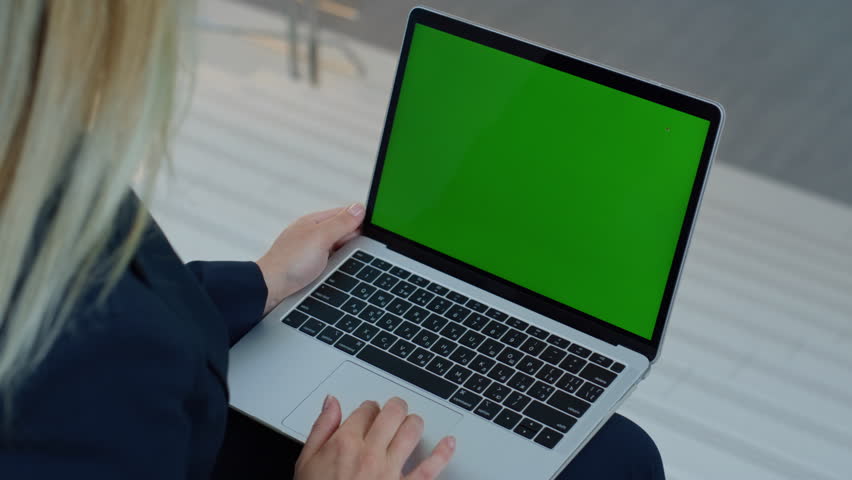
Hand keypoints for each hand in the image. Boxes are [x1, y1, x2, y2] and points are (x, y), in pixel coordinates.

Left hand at [256, 203, 364, 314]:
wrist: (270, 290)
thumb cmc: (289, 263)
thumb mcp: (320, 238)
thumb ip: (340, 223)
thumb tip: (358, 208)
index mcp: (315, 221)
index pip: (345, 213)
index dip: (361, 221)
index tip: (374, 231)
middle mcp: (314, 234)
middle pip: (344, 231)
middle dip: (354, 240)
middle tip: (355, 251)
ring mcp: (313, 251)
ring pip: (340, 248)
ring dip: (347, 255)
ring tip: (343, 263)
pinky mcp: (312, 267)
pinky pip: (333, 262)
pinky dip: (339, 266)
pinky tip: (339, 272)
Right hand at [295, 396, 455, 479]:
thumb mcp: (305, 463)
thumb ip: (321, 429)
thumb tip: (331, 403)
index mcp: (344, 444)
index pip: (366, 409)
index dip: (369, 408)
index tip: (370, 414)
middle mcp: (369, 454)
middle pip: (392, 413)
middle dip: (395, 407)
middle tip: (395, 410)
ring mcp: (389, 472)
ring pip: (412, 431)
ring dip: (414, 423)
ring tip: (412, 424)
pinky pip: (430, 468)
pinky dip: (443, 453)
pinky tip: (449, 443)